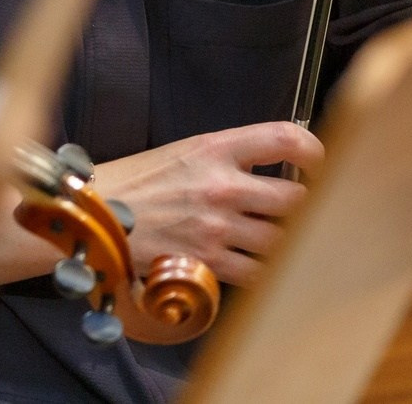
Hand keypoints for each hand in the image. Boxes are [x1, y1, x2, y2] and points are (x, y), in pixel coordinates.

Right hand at [84, 121, 322, 286]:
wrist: (95, 218)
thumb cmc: (137, 183)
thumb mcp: (184, 152)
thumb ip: (231, 157)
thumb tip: (275, 167)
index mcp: (216, 149)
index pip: (285, 139)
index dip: (313, 151)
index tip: (316, 163)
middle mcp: (222, 187)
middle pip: (296, 199)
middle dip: (302, 205)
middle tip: (295, 208)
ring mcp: (216, 229)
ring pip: (282, 239)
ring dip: (283, 239)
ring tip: (271, 235)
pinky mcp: (207, 265)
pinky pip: (258, 272)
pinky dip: (263, 269)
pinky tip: (254, 261)